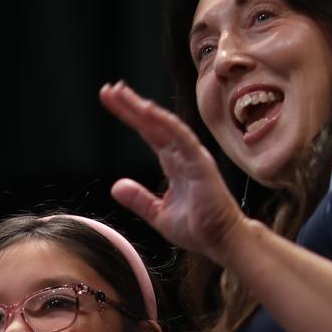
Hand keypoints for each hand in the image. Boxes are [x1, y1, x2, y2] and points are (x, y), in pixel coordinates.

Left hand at [99, 81, 249, 263]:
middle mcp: (183, 154)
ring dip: (142, 108)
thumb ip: (138, 199)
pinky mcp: (201, 163)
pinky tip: (146, 110)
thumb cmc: (197, 228)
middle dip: (131, 106)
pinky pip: (181, 137)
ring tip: (121, 93)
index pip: (149, 134)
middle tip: (109, 90)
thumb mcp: (157, 214)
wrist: (221, 242)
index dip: (131, 117)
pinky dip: (164, 122)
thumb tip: (116, 186)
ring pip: (164, 125)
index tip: (111, 101)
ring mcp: (192, 156)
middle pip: (153, 124)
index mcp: (174, 164)